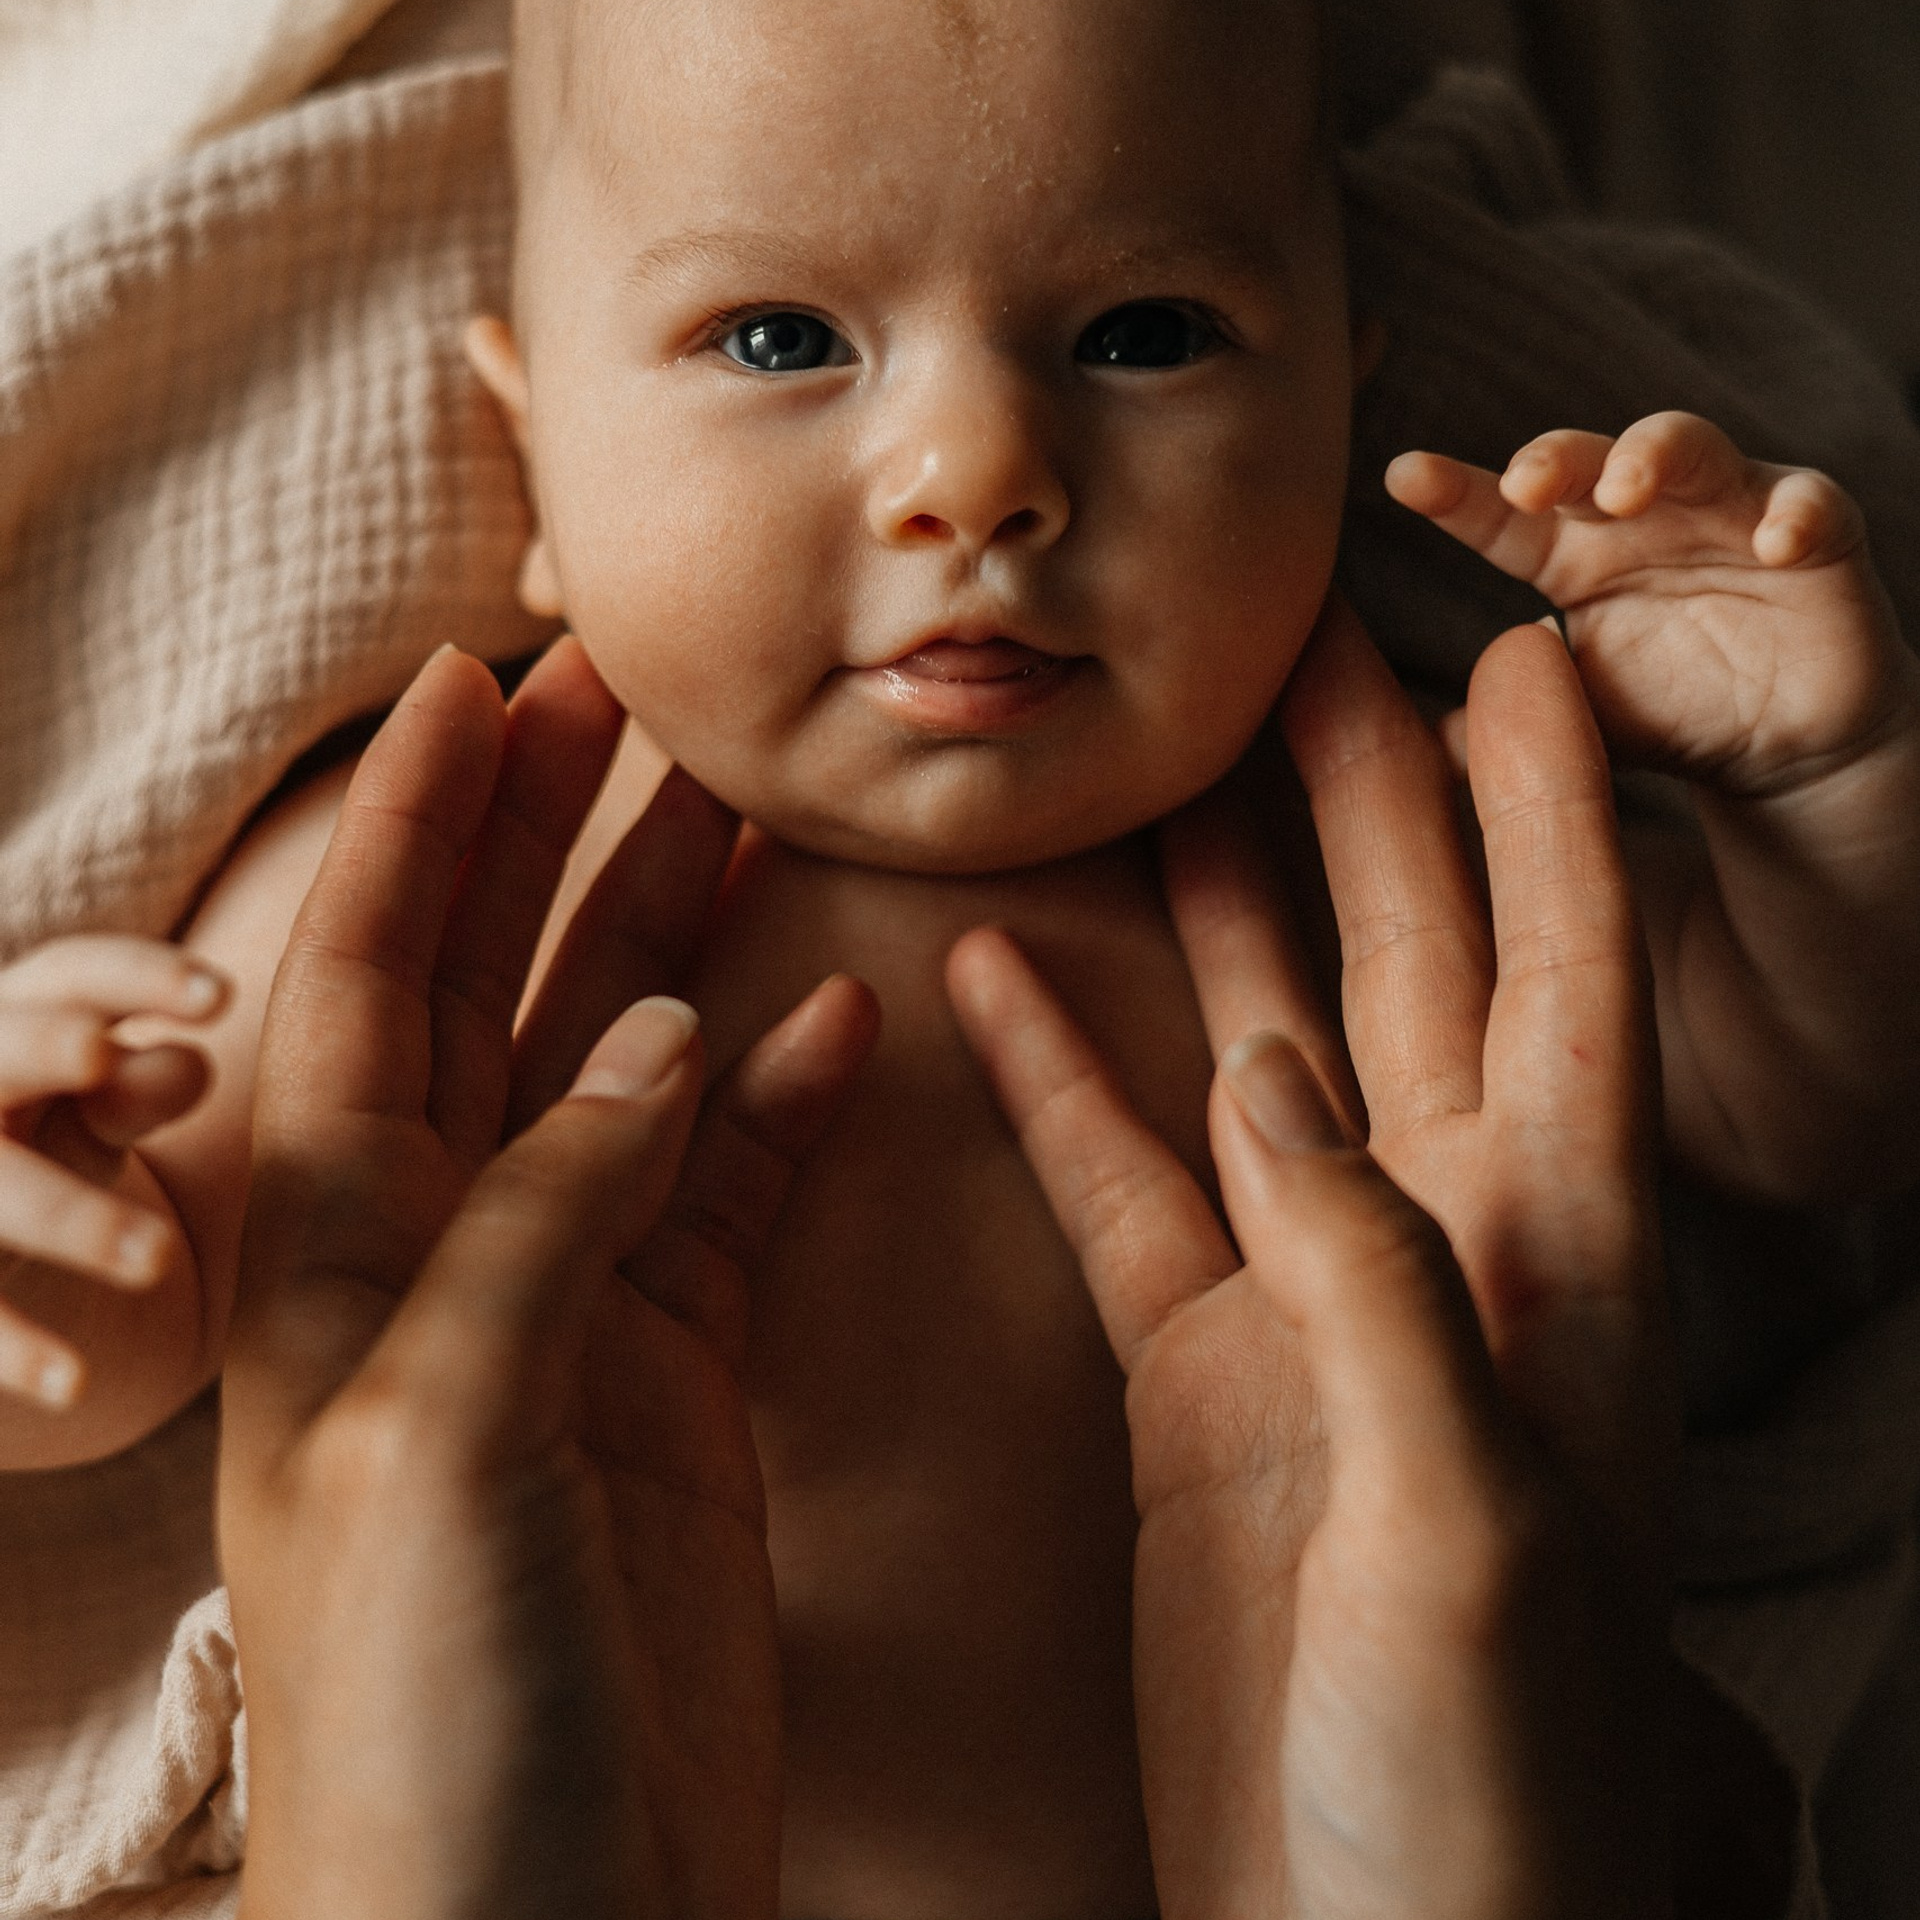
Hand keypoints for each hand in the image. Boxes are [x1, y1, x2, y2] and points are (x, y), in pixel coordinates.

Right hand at [0, 936, 227, 1408]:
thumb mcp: (95, 1118)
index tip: (223, 995)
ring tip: (157, 1258)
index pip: (66, 977)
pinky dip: (10, 1348)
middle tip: (99, 1054)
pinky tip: (74, 1383)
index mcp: (13, 1031)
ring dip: (64, 1215)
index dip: (136, 977)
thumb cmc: (49, 1152)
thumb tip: (185, 1062)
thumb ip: (137, 1090)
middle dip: (41, 1042)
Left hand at [221, 640, 877, 1919]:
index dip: (420, 827)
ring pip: (630, 1075)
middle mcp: (447, 1256)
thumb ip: (546, 1213)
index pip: (369, 979)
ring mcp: (574, 1311)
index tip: (477, 679)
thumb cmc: (424, 1703)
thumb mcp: (443, 1426)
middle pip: (502, 992)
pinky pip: (735, 1197)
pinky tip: (839, 1019)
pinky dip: (784, 1104)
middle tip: (628, 695)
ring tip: (743, 811)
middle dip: (554, 837)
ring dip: (678, 941)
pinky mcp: (680, 1379)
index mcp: (337, 1252)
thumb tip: (662, 1040)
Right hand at [948, 616, 1672, 1918]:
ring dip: (1214, 904)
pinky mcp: (1193, 1370)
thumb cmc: (1485, 1781)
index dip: (1554, 811)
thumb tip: (1273, 1082)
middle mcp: (1435, 1245)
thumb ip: (1383, 1288)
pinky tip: (990, 974)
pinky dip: (1056, 1077)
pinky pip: (1113, 1181)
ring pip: (1252, 1044)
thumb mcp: (1467, 1530)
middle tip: (1313, 647)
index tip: (1524, 652)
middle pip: (1404, 965)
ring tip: (1155, 766)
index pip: (1572, 975)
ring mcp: (1303, 1297)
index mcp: (1557, 1261)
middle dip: (1369, 799)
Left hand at [1387, 411, 1909, 791]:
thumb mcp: (1565, 726)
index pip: (1503, 518)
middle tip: (1524, 481)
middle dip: (1559, 459)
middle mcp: (1642, 518)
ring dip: (1657, 458)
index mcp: (1570, 557)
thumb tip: (1392, 759)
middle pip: (1595, 463)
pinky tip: (1772, 541)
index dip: (1455, 494)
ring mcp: (1729, 515)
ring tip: (1627, 488)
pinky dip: (1793, 516)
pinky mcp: (1817, 537)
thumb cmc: (1658, 719)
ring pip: (1695, 454)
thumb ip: (1492, 731)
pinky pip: (1811, 507)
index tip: (1402, 477)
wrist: (1776, 753)